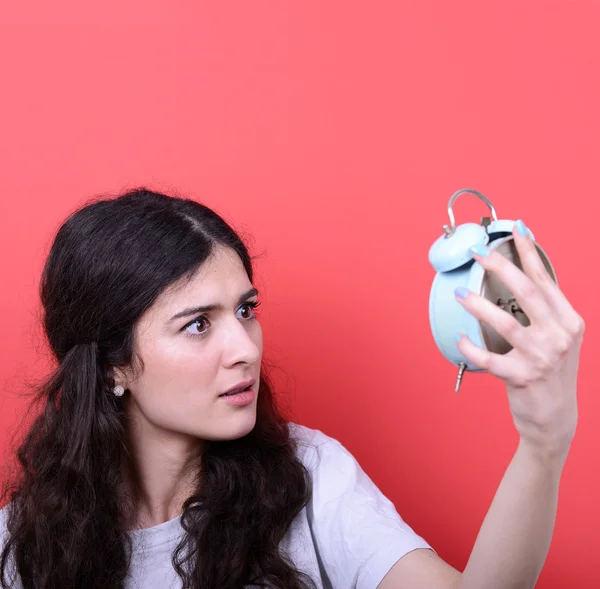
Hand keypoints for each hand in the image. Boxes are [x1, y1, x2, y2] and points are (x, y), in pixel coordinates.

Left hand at [454, 220, 584, 462]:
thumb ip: (544, 313)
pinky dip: (471, 348)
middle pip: (527, 292)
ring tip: (460, 293)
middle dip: (501, 267)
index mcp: (568, 321)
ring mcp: (541, 357)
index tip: (516, 230)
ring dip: (479, 305)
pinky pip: (488, 358)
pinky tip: (460, 339)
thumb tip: (518, 278)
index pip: (546, 280)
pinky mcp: (521, 377)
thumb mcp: (558, 339)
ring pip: (506, 322)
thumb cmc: (551, 373)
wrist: (556, 418)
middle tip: (478, 254)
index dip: (530, 253)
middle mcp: (559, 336)